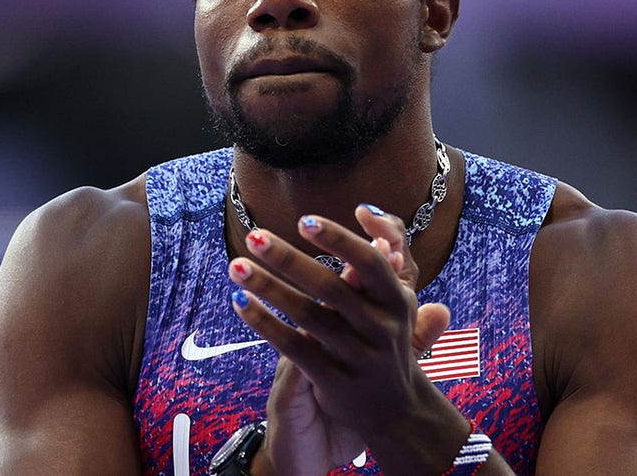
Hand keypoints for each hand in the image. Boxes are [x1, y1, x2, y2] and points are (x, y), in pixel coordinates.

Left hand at [230, 206, 450, 472]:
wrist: (399, 415)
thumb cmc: (390, 346)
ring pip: (307, 316)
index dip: (338, 239)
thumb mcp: (398, 309)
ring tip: (237, 265)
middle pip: (330, 287)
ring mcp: (357, 357)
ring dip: (269, 287)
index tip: (304, 220)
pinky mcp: (333, 382)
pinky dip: (265, 323)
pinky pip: (293, 348)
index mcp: (398, 303)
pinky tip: (239, 302)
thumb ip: (387, 272)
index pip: (369, 263)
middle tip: (254, 235)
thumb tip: (379, 231)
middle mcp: (380, 329)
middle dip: (289, 259)